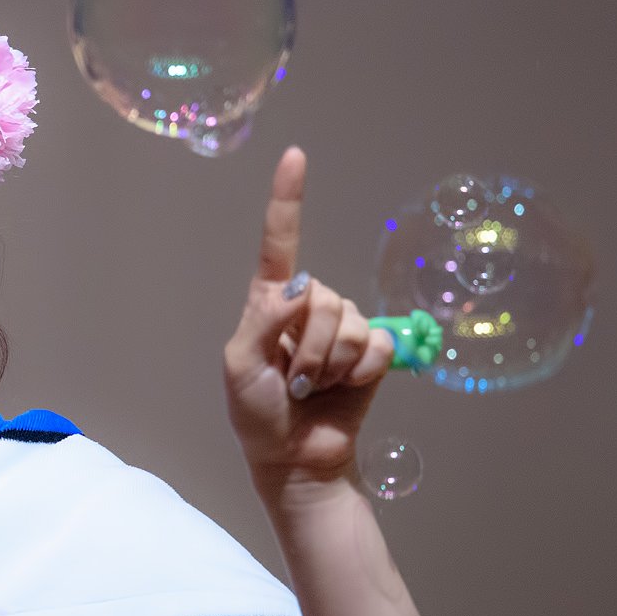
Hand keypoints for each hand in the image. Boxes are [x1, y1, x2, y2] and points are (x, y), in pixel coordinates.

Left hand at [222, 146, 395, 493]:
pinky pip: (376, 346)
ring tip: (313, 388)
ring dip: (330, 364)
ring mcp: (342, 329)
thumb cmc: (257, 414)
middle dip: (308, 345)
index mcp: (269, 303)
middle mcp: (309, 307)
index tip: (295, 155)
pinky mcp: (371, 355)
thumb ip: (263, 321)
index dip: (288, 199)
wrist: (295, 460)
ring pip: (349, 323)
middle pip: (323, 296)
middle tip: (294, 380)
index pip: (280, 242)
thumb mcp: (240, 366)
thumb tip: (300, 287)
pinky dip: (359, 372)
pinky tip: (343, 389)